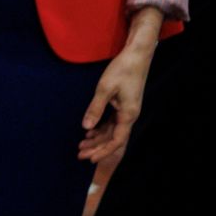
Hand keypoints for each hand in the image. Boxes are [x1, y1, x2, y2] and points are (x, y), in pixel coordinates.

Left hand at [79, 7, 162, 161]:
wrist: (136, 56)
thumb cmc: (122, 70)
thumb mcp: (105, 89)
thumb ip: (95, 108)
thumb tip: (86, 127)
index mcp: (128, 115)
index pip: (116, 141)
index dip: (102, 151)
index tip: (89, 158)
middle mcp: (129, 116)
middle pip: (113, 138)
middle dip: (97, 147)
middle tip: (79, 154)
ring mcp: (126, 111)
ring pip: (111, 131)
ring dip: (97, 139)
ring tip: (81, 145)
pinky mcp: (123, 105)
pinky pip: (112, 122)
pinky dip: (101, 128)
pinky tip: (89, 131)